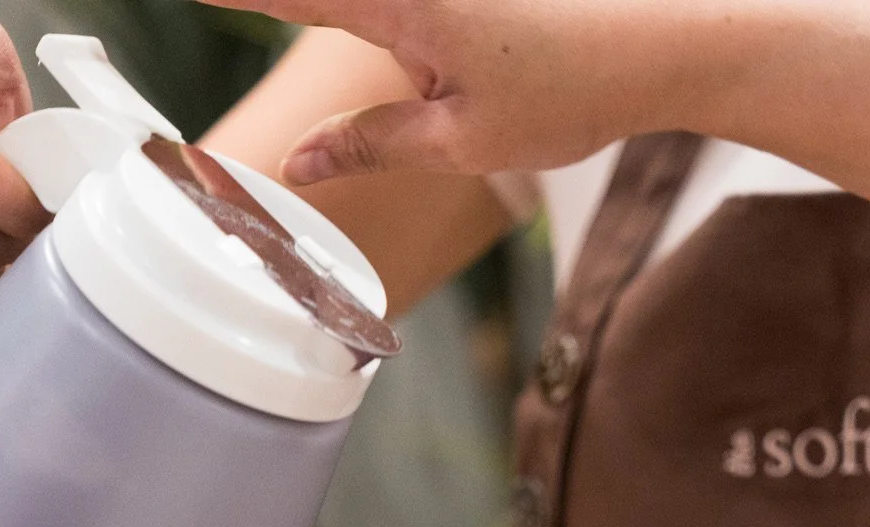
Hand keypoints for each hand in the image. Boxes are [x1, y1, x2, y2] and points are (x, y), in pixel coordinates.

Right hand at [200, 0, 681, 182]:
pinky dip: (358, 27)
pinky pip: (388, 10)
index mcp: (401, 3)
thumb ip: (370, 144)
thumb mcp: (462, 141)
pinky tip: (355, 46)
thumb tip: (296, 167)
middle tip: (208, 10)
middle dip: (260, 6)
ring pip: (354, 9)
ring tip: (300, 50)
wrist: (661, 38)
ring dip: (306, 21)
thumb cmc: (570, 89)